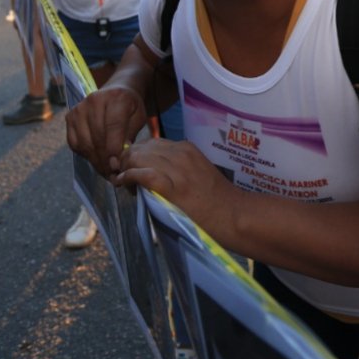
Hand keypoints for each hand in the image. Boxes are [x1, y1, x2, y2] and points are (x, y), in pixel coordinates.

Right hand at [65, 84, 146, 178]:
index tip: (116, 166)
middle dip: (105, 159)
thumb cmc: (130, 108)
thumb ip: (129, 136)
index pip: (113, 127)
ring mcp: (80, 108)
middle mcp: (95, 100)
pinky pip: (74, 142)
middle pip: (97, 137)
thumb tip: (117, 160)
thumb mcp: (138, 119)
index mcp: (117, 98)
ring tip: (105, 170)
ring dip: (95, 160)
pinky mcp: (70, 116)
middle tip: (112, 173)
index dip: (114, 149)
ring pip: (85, 142)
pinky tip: (95, 158)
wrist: (116, 92)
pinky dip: (84, 154)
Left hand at [114, 137, 237, 231]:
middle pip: (141, 148)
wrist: (233, 214)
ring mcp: (176, 169)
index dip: (137, 155)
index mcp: (186, 148)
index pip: (151, 143)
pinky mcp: (172, 187)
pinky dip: (129, 177)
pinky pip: (143, 174)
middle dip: (127, 161)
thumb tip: (149, 171)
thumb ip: (176, 166)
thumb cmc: (216, 198)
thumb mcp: (197, 171)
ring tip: (125, 183)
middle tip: (125, 177)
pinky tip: (125, 183)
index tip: (133, 169)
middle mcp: (180, 154)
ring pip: (138, 158)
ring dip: (126, 169)